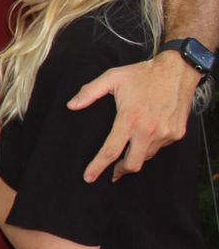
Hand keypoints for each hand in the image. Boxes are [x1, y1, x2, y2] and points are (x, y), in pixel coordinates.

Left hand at [69, 52, 197, 181]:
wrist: (177, 70)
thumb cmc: (142, 74)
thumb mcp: (112, 77)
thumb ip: (89, 92)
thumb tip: (70, 105)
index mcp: (130, 119)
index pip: (111, 151)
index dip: (98, 167)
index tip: (89, 178)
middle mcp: (149, 130)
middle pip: (132, 164)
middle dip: (120, 171)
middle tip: (112, 172)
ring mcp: (165, 133)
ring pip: (147, 156)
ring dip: (136, 156)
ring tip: (128, 150)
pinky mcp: (177, 133)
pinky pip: (160, 147)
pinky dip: (151, 146)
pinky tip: (146, 136)